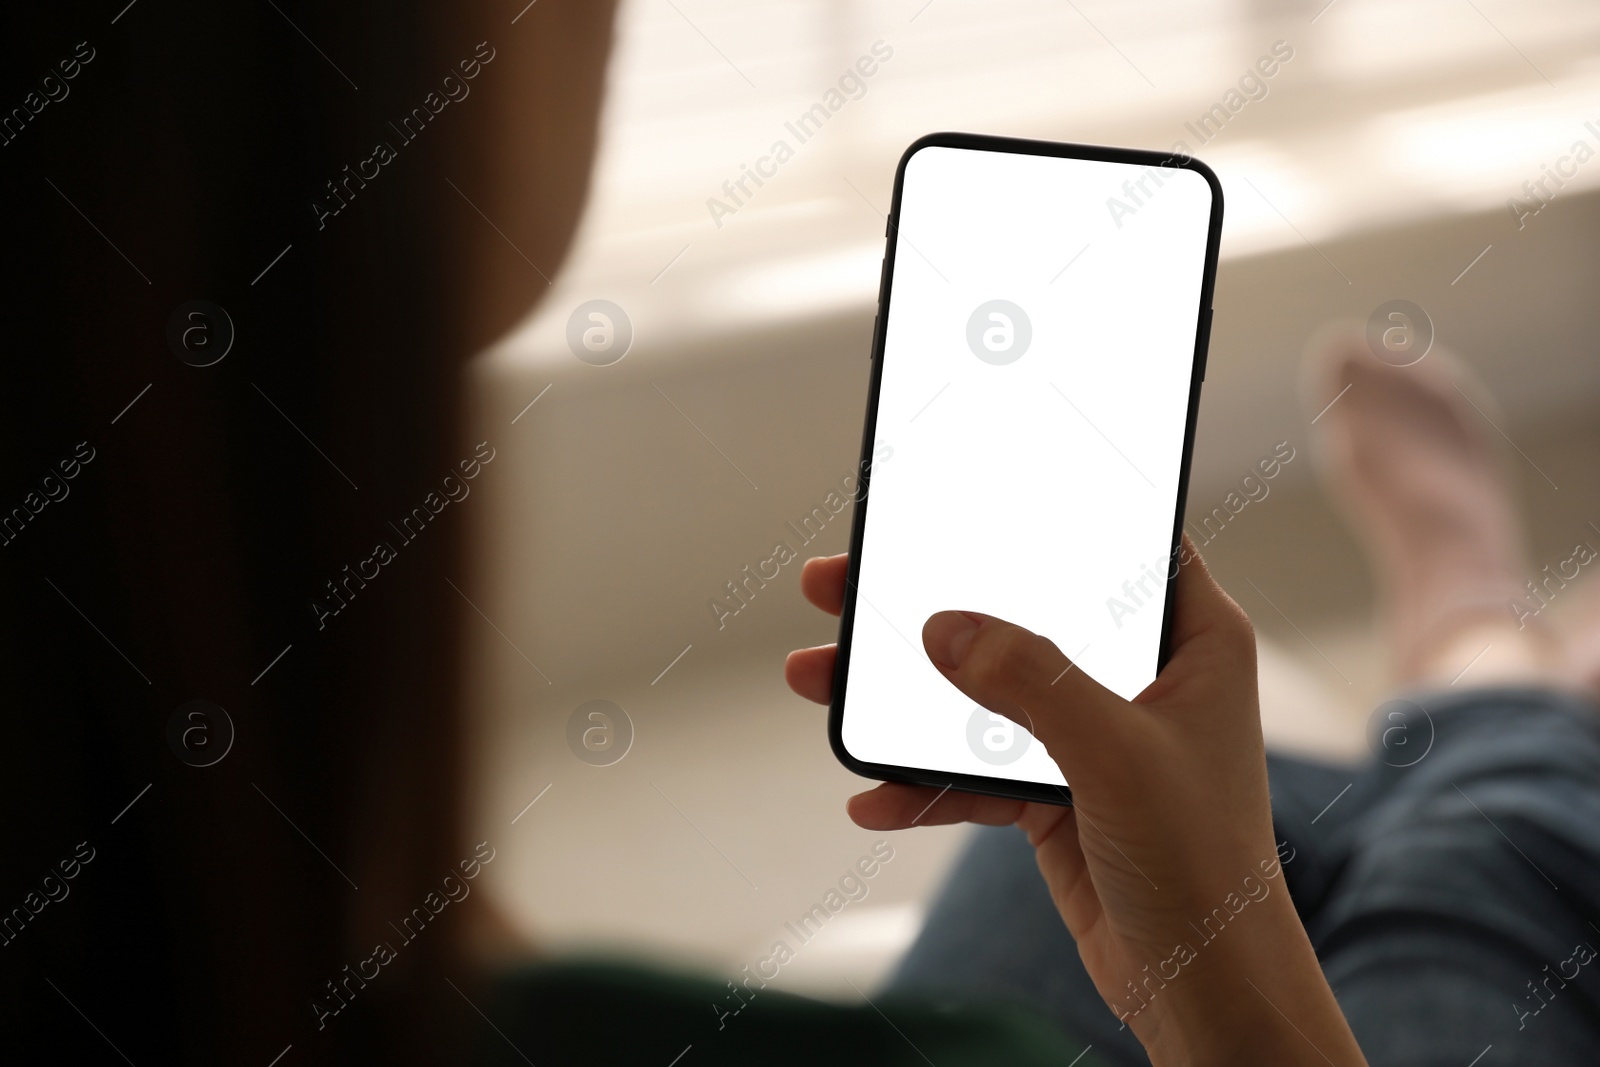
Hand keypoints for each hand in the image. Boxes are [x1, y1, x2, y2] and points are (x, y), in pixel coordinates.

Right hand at [785, 539, 1366, 1066]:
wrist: (1202, 989)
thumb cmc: (1204, 865)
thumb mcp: (1116, 755)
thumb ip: (1030, 682)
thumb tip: (944, 627)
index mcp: (1193, 638)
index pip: (1119, 542)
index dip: (1046, 511)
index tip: (964, 490)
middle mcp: (1141, 675)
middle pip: (1020, 613)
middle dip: (929, 605)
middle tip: (842, 585)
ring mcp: (1093, 736)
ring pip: (982, 693)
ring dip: (903, 696)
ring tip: (820, 681)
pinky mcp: (1058, 794)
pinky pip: (975, 771)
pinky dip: (924, 783)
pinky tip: (871, 797)